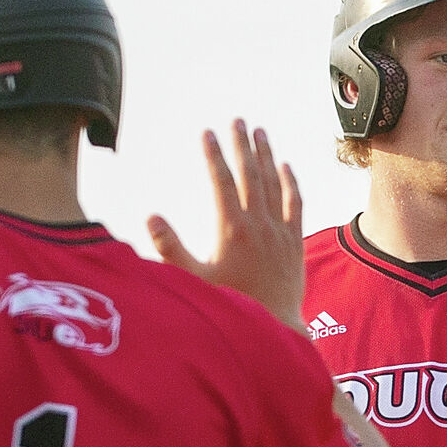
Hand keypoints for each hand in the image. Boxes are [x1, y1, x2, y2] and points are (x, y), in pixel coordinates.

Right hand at [148, 121, 305, 329]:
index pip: (221, 182)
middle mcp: (259, 225)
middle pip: (250, 174)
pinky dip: (291, 183)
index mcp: (232, 230)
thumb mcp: (194, 279)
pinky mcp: (295, 242)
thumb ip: (170, 247)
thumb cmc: (230, 304)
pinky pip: (296, 204)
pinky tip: (286, 166)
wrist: (273, 326)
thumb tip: (151, 216)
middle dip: (241, 144)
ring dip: (266, 155)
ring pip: (274, 184)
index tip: (206, 132)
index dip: (213, 155)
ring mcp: (280, 232)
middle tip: (237, 120)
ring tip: (260, 132)